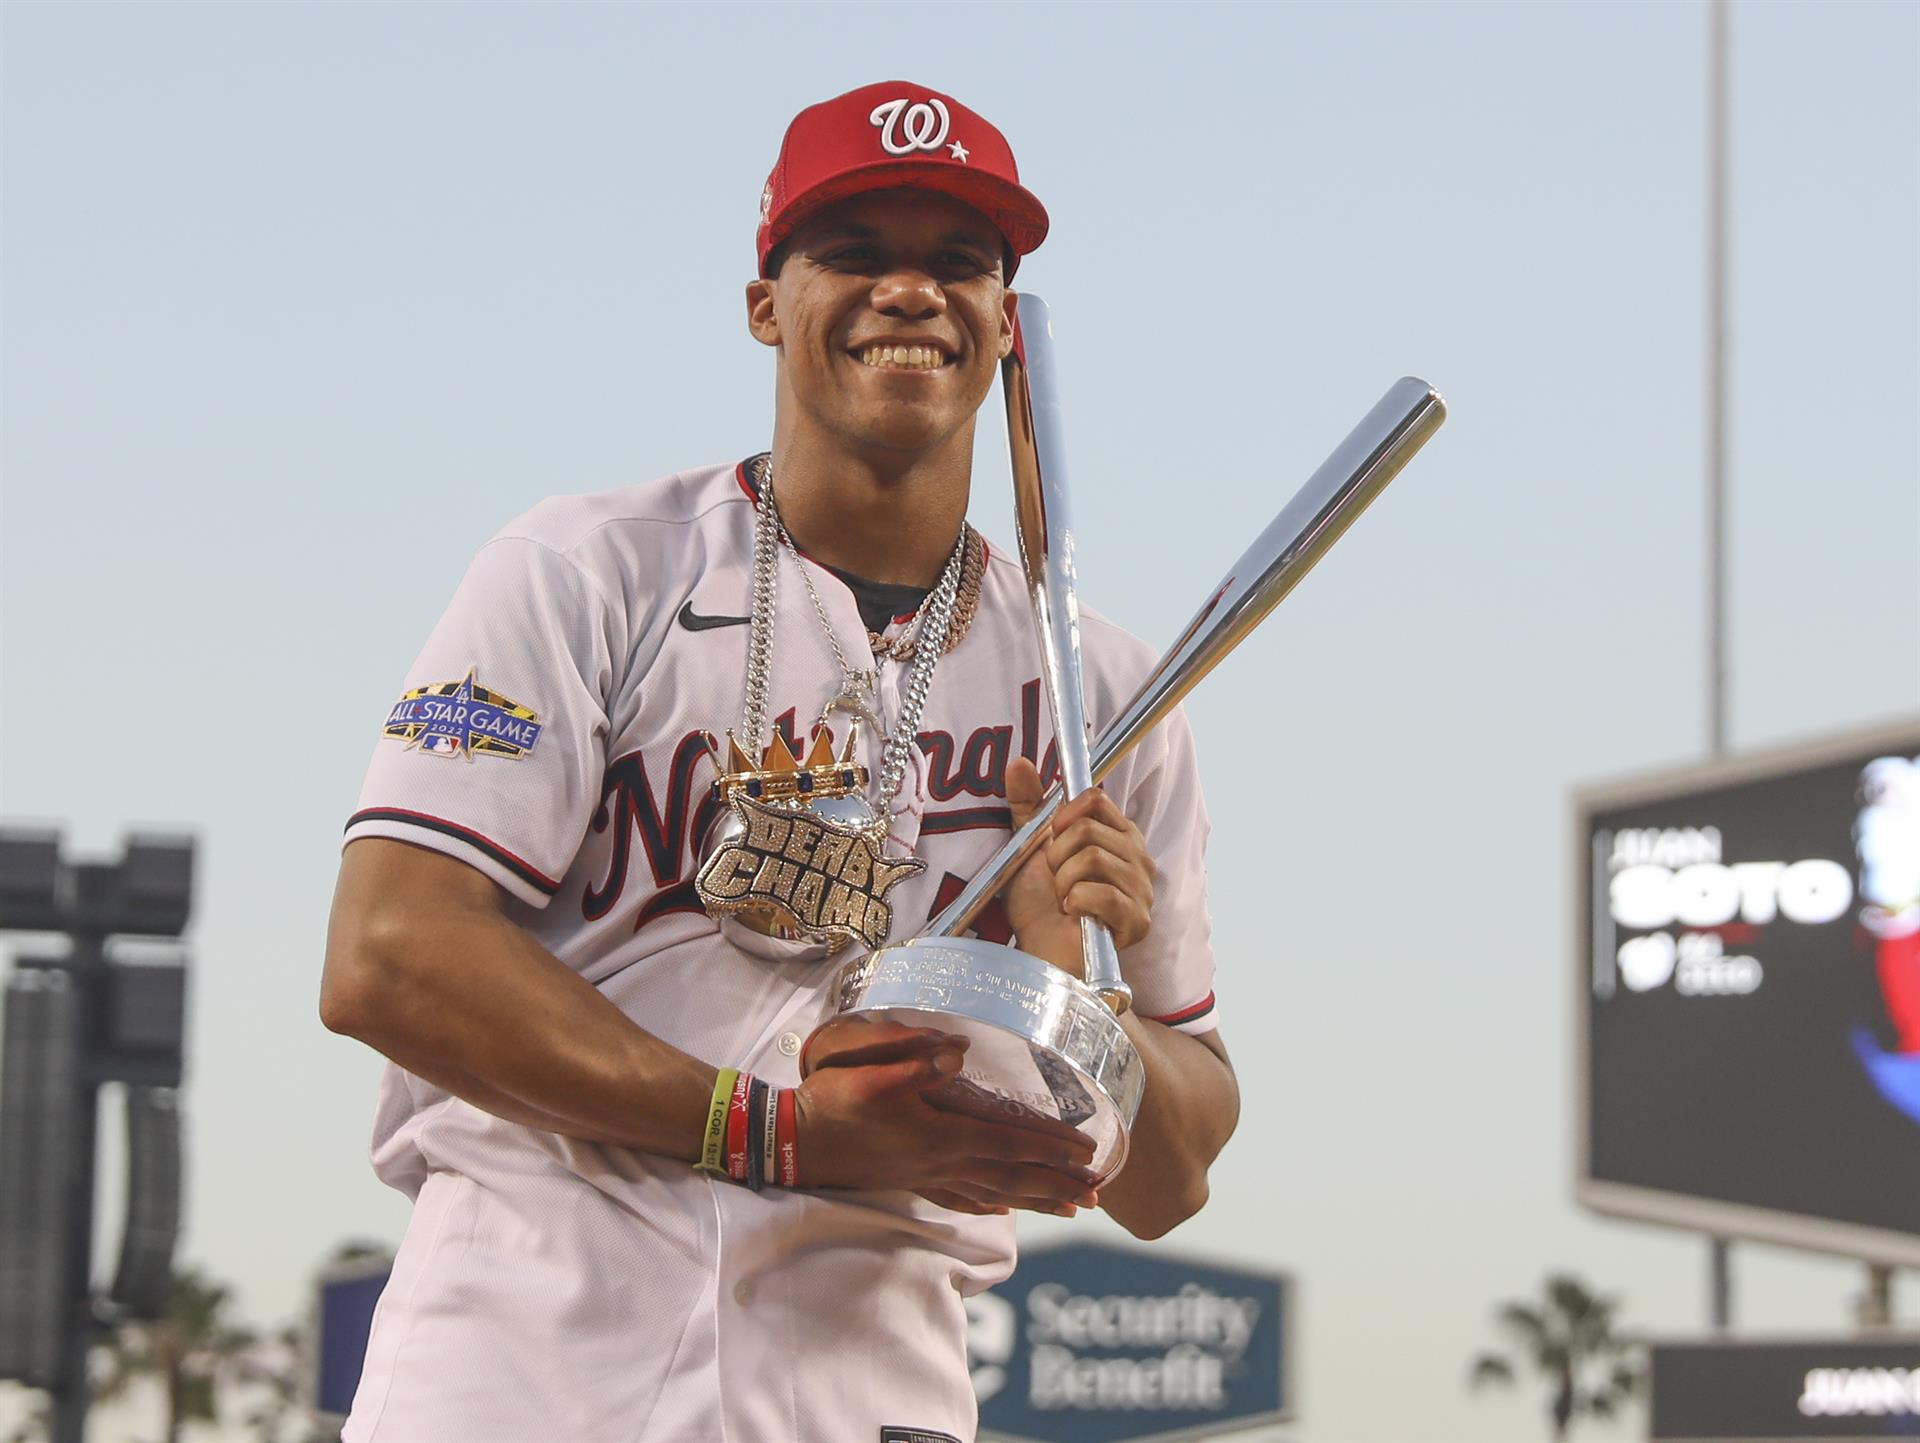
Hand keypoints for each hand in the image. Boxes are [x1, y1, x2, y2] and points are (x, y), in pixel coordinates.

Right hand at [795, 1018, 1100, 1216]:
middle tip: (1098, 1193)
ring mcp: (926, 1178)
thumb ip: (916, 1061)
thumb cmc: (833, 1104)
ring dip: (1036, 1200)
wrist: (793, 1141)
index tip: (1089, 1153)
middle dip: (1058, 1184)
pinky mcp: (911, 1181)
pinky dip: (990, 1204)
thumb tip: (960, 1050)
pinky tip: (1001, 1210)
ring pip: (995, 1194)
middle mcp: (941, 1165)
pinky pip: (963, 1199)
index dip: (1052, 1148)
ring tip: (1071, 1207)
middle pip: (1013, 1179)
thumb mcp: (871, 1072)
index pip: (1010, 1145)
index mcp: (941, 1137)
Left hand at [1002, 756, 1155, 974]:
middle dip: (1058, 855)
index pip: (1096, 799)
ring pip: (1093, 857)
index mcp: (1119, 836)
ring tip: (1064, 897)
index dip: (1064, 815)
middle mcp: (1138, 859)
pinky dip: (1076, 901)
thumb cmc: (1039, 905)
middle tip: (1056, 879)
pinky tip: (1074, 914)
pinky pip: (1100, 892)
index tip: (1051, 837)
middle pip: (1090, 828)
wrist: (1040, 952)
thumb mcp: (1028, 846)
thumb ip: (1028, 805)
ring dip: (1064, 880)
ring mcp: (1142, 891)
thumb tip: (1018, 762)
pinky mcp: (1138, 921)